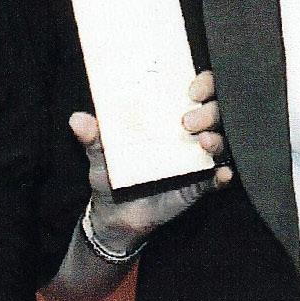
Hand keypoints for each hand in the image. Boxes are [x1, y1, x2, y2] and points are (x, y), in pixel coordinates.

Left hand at [69, 69, 232, 251]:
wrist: (116, 217)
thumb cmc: (111, 176)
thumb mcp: (100, 155)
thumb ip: (93, 138)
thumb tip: (76, 119)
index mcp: (169, 117)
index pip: (197, 91)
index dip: (203, 83)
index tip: (192, 88)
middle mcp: (189, 134)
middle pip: (215, 112)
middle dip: (210, 111)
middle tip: (188, 121)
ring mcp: (198, 159)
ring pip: (222, 141)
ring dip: (218, 139)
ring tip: (204, 143)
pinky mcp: (201, 185)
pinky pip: (219, 179)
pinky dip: (223, 176)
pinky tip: (221, 175)